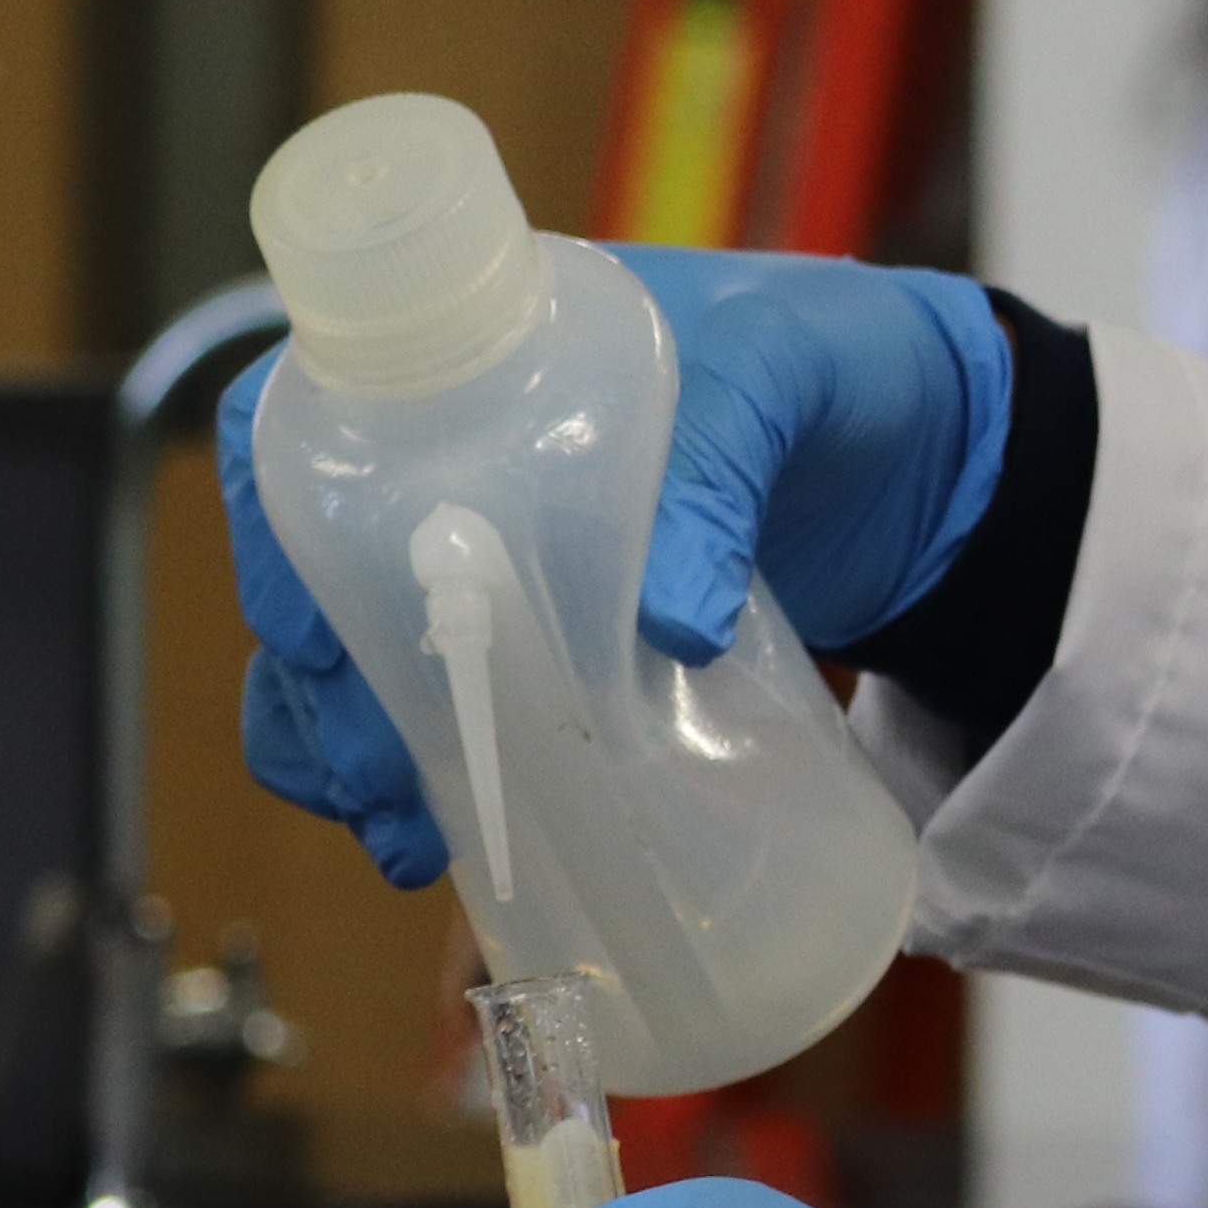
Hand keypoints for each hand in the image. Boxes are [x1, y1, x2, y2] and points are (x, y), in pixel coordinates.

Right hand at [217, 252, 1012, 887]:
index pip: (311, 422)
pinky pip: (461, 716)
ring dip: (354, 755)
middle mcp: (463, 461)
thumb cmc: (844, 364)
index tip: (302, 629)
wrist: (935, 454)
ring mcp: (506, 562)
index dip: (272, 527)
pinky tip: (454, 851)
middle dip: (316, 689)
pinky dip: (438, 784)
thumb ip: (724, 465)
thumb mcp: (787, 376)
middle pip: (316, 574)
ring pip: (364, 661)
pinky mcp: (564, 648)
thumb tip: (667, 624)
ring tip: (408, 842)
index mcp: (483, 356)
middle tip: (373, 777)